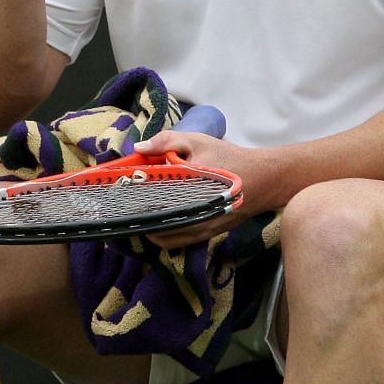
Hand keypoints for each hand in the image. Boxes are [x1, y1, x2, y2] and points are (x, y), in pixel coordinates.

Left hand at [135, 129, 273, 249]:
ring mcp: (200, 230)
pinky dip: (163, 236)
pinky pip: (176, 242)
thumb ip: (168, 141)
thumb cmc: (229, 158)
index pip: (149, 202)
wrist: (264, 179)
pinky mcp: (206, 236)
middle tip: (125, 204)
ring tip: (138, 214)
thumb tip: (139, 149)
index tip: (119, 192)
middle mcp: (193, 218)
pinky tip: (157, 222)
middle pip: (153, 225)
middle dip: (137, 216)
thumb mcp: (198, 141)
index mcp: (187, 192)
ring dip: (148, 228)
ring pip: (163, 239)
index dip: (131, 199)